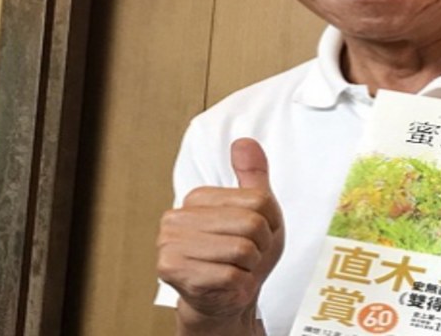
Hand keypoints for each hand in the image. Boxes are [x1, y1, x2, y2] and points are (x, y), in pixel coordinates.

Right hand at [157, 138, 284, 333]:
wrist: (224, 298)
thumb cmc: (240, 255)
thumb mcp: (257, 212)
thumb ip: (253, 176)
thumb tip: (244, 142)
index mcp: (196, 198)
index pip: (258, 201)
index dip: (269, 223)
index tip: (255, 235)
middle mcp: (176, 218)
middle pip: (251, 224)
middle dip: (260, 247)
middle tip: (247, 257)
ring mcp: (171, 244)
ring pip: (242, 250)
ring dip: (249, 267)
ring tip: (236, 269)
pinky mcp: (174, 271)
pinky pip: (231, 275)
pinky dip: (240, 284)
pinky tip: (228, 284)